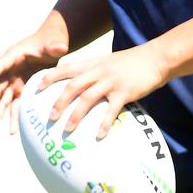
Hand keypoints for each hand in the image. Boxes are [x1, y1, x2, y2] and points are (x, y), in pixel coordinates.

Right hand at [0, 27, 67, 134]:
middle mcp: (10, 70)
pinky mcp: (22, 91)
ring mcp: (14, 82)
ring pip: (4, 100)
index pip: (1, 63)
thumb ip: (56, 45)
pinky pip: (16, 106)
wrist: (54, 46)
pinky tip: (13, 132)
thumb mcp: (55, 41)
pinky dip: (14, 118)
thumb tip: (60, 48)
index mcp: (15, 55)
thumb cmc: (52, 40)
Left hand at [36, 44, 166, 138]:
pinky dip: (104, 123)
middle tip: (50, 118)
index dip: (50, 78)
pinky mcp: (125, 91)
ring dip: (76, 115)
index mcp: (92, 63)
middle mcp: (98, 71)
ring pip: (87, 98)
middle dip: (59, 102)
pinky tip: (99, 136)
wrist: (156, 57)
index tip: (37, 88)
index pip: (66, 68)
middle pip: (72, 86)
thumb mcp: (107, 61)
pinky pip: (111, 109)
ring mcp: (111, 81)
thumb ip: (93, 71)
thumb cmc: (131, 62)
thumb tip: (79, 85)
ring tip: (68, 129)